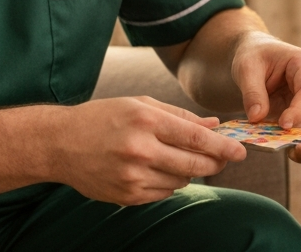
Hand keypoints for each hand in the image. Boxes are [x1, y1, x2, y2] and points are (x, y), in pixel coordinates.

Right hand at [49, 96, 246, 205]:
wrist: (60, 143)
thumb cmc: (103, 118)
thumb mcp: (140, 104)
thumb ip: (179, 116)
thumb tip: (215, 127)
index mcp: (145, 120)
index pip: (195, 138)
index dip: (222, 147)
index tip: (240, 150)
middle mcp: (140, 149)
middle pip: (194, 164)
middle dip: (215, 162)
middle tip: (223, 158)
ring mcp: (132, 176)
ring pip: (181, 180)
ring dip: (188, 171)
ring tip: (174, 157)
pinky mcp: (126, 196)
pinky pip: (163, 193)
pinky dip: (168, 183)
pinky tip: (156, 169)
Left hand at [232, 32, 300, 128]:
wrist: (254, 52)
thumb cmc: (252, 54)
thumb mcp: (246, 68)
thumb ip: (252, 92)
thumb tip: (256, 117)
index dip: (299, 110)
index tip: (283, 125)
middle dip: (299, 123)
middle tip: (276, 136)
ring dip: (296, 129)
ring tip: (273, 135)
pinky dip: (290, 130)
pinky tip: (275, 133)